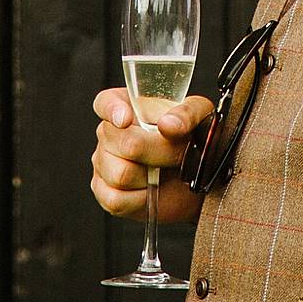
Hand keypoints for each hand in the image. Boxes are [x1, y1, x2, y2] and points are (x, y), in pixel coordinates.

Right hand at [91, 87, 211, 226]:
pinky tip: (149, 189)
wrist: (194, 178)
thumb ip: (186, 113)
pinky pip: (116, 199)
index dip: (113, 110)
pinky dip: (139, 199)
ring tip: (161, 172)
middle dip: (160, 153)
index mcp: (127, 105)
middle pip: (125, 144)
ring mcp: (103, 162)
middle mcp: (109, 132)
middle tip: (177, 155)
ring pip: (121, 174)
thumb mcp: (200, 117)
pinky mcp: (104, 192)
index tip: (126, 119)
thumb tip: (167, 125)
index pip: (106, 102)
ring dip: (150, 178)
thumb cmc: (191, 141)